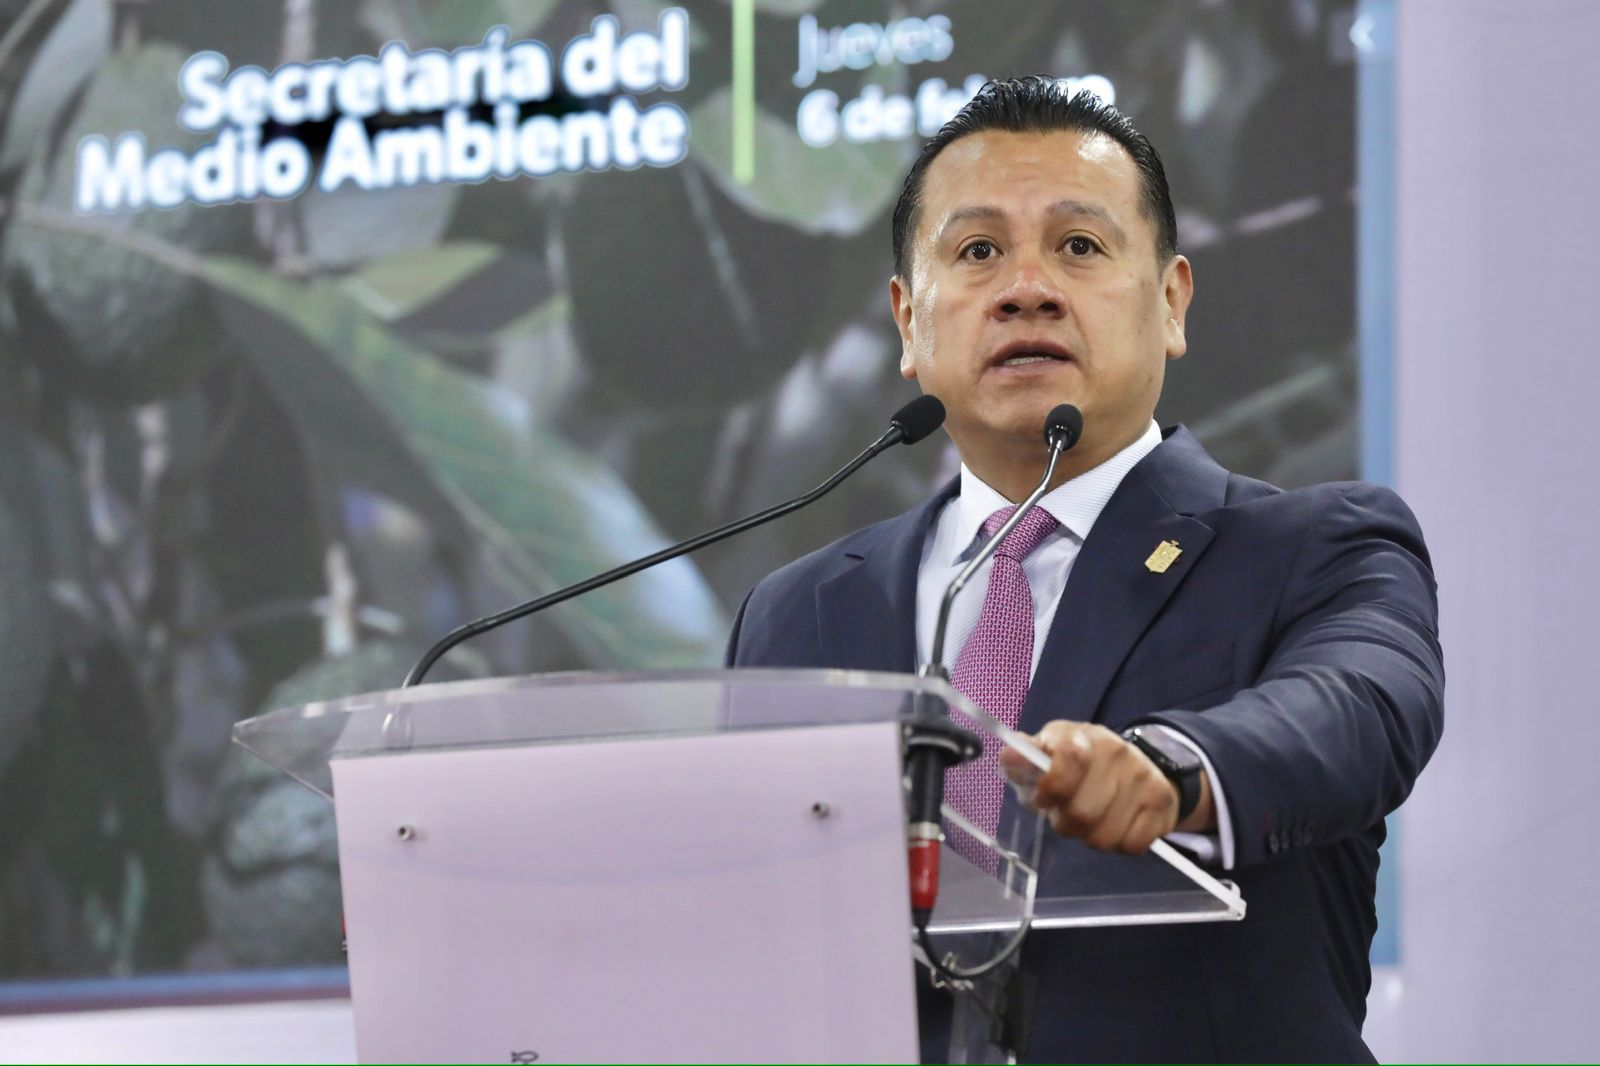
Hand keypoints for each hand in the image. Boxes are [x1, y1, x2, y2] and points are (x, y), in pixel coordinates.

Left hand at [998, 721, 1210, 853]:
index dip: (1051, 788)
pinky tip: (1117, 823)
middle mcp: (1116, 752)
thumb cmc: (1081, 766)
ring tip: (1092, 819)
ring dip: (1092, 836)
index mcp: (1081, 737)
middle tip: (1066, 813)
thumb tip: (1008, 757)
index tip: (1043, 799)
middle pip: (1082, 813)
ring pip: (1105, 836)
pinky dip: (1120, 842)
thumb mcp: (1049, 756)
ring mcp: (1143, 777)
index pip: (1069, 760)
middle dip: (1066, 822)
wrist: (1142, 765)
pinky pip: (1132, 844)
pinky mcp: (1163, 803)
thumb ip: (1026, 760)